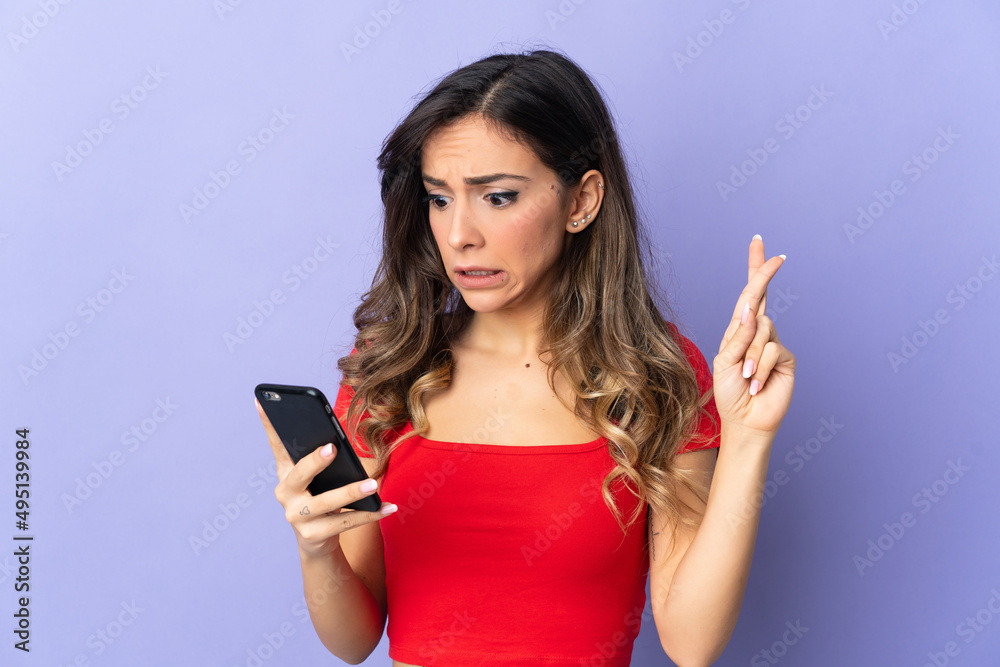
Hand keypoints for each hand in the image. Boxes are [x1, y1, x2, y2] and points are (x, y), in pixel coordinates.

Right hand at [256, 398, 394, 558]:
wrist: (316, 541)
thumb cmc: (318, 498)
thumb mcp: (315, 478)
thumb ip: (319, 458)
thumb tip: (335, 438)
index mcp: (286, 474)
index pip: (277, 445)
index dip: (268, 424)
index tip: (262, 401)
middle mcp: (286, 494)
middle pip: (299, 476)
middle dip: (315, 462)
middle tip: (332, 448)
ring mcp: (297, 517)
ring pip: (326, 503)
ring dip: (351, 492)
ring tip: (372, 484)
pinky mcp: (314, 535)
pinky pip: (346, 523)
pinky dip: (370, 515)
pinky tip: (388, 507)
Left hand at [712, 236, 795, 438]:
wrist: (745, 422)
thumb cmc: (729, 393)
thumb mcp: (725, 362)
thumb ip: (738, 336)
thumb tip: (752, 308)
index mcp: (738, 330)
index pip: (748, 295)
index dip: (755, 270)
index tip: (760, 244)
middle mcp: (757, 333)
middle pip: (761, 296)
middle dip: (765, 274)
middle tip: (777, 256)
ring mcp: (773, 344)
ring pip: (762, 330)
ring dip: (750, 356)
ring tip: (746, 378)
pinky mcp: (786, 359)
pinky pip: (772, 350)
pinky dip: (760, 367)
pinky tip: (757, 384)